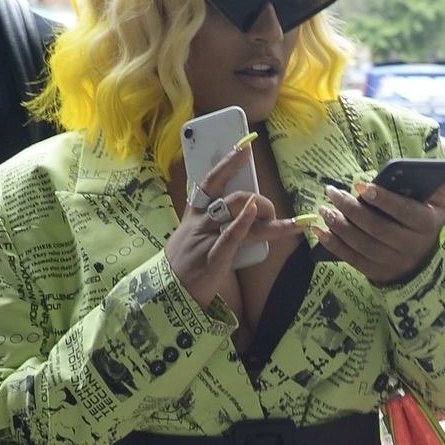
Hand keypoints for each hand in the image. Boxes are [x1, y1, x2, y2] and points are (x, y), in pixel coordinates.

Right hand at [165, 142, 304, 308]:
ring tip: (278, 220)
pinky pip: (231, 236)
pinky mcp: (213, 259)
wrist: (167, 297)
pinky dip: (244, 222)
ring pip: (236, 212)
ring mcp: (206, 239)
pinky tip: (257, 211)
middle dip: (258, 199)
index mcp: (194, 215)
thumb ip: (211, 224)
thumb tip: (241, 213)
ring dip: (263, 211)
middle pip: (230, 196)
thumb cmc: (184, 268)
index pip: (211, 181)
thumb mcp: (191, 238)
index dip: (229, 162)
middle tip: (271, 212)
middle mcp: (200, 222)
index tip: (246, 147)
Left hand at [312, 170, 444, 286]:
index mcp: (426, 225)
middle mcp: (410, 247)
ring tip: (324, 208)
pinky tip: (319, 231)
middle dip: (352, 209)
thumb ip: (441, 186)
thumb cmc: (424, 223)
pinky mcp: (377, 273)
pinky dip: (334, 245)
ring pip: (362, 245)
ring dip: (339, 226)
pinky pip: (352, 260)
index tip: (360, 185)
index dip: (382, 199)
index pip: (403, 211)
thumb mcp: (438, 205)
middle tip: (333, 192)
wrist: (422, 262)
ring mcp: (392, 263)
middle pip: (377, 228)